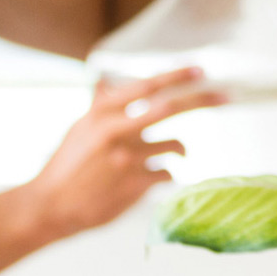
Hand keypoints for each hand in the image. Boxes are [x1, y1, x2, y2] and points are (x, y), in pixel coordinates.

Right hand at [22, 66, 225, 237]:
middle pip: (169, 109)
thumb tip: (105, 82)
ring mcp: (127, 158)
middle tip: (226, 96)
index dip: (175, 76)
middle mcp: (116, 131)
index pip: (145, 87)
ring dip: (180, 150)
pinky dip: (166, 174)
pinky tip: (155, 179)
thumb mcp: (78, 130)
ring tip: (176, 154)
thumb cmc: (65, 166)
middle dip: (202, 100)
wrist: (50, 206)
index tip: (199, 69)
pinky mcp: (135, 184)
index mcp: (101, 114)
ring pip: (174, 146)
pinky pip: (167, 173)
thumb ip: (98, 107)